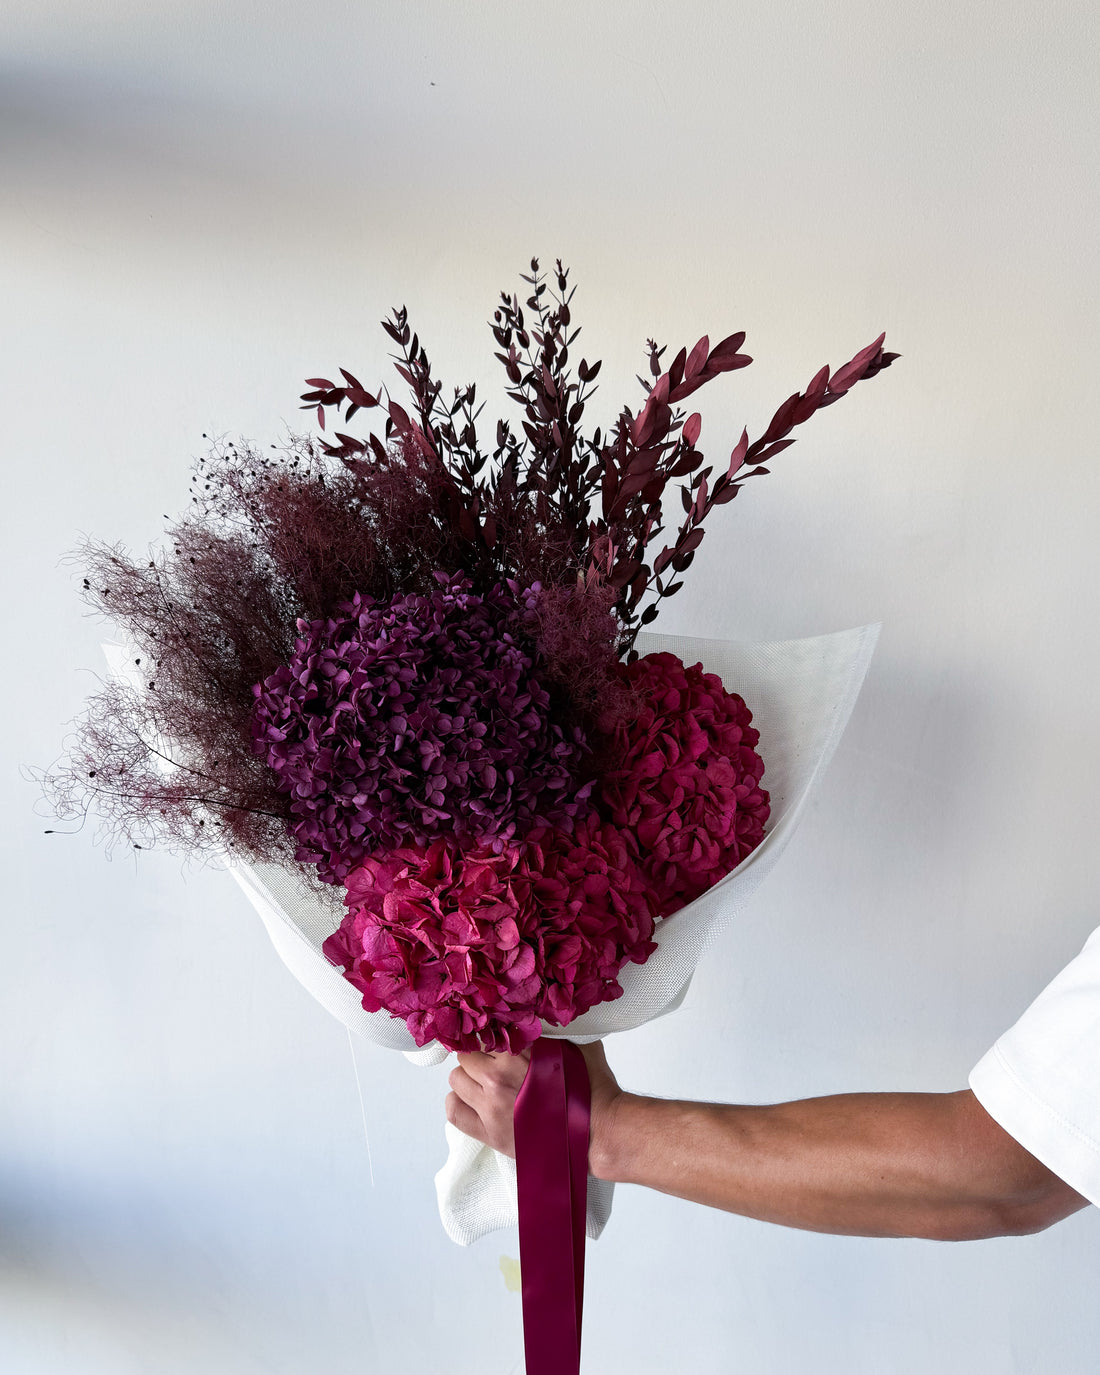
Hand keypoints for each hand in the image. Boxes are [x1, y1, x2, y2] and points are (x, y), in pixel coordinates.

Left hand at [445, 1039, 623, 1173]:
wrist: (598, 1131)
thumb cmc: (591, 1088)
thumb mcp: (575, 1044)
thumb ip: (550, 1030)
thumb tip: (537, 1016)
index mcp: (517, 1052)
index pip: (483, 1034)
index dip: (490, 1037)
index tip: (495, 1042)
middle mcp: (498, 1077)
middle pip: (466, 1056)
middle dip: (478, 1056)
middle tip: (493, 1064)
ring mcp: (491, 1107)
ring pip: (456, 1080)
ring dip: (468, 1078)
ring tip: (485, 1083)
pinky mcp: (490, 1134)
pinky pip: (454, 1112)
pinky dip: (458, 1102)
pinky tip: (473, 1101)